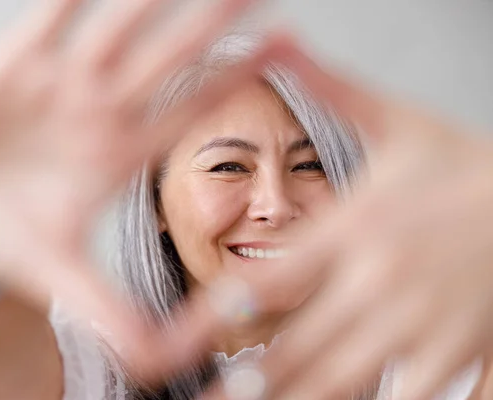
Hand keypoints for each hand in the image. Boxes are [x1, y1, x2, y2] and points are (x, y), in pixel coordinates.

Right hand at [0, 0, 283, 384]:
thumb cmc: (7, 242)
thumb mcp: (60, 273)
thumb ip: (106, 308)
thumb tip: (152, 361)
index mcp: (122, 152)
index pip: (191, 106)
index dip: (233, 75)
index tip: (280, 43)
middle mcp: (101, 110)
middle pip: (168, 56)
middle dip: (211, 21)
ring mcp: (61, 82)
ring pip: (119, 26)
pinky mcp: (14, 65)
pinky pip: (51, 15)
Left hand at [207, 38, 492, 399]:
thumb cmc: (467, 162)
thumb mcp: (398, 122)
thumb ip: (331, 87)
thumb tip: (278, 39)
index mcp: (357, 229)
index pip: (266, 279)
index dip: (210, 317)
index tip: (171, 344)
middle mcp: (381, 283)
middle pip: (296, 350)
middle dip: (248, 384)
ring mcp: (425, 326)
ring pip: (345, 384)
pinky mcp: (464, 353)